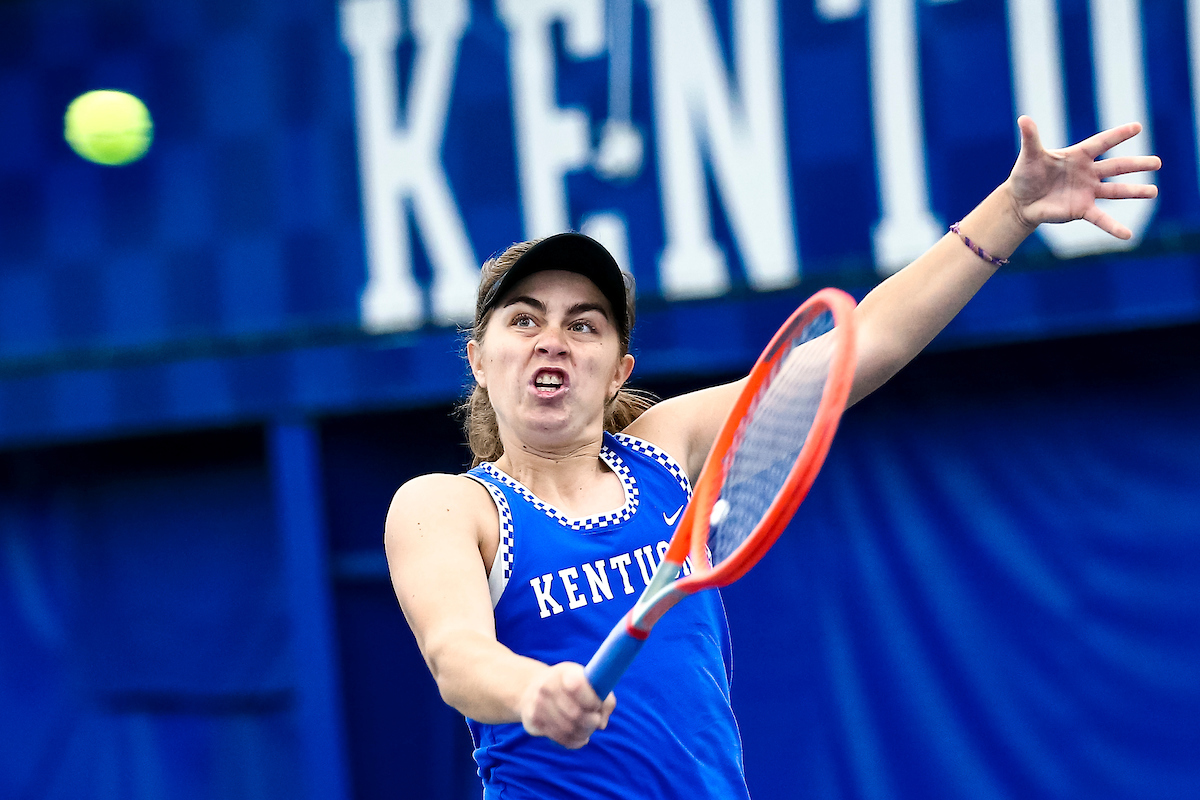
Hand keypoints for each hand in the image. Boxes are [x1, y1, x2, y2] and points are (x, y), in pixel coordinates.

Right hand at [519, 662, 615, 748]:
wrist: (532, 688)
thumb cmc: (570, 686)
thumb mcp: (588, 683)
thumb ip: (605, 700)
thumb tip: (601, 723)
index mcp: (565, 672)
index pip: (578, 686)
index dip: (592, 700)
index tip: (597, 704)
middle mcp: (548, 685)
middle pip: (575, 714)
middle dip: (591, 721)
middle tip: (595, 720)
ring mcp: (538, 703)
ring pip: (568, 730)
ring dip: (583, 733)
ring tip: (587, 728)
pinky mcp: (533, 721)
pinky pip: (560, 738)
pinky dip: (574, 740)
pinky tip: (578, 735)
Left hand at [1005, 115, 1160, 238]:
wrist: (1020, 201)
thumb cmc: (1026, 174)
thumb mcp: (1029, 156)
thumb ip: (1031, 137)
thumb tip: (1023, 118)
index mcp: (1078, 155)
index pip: (1101, 143)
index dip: (1118, 135)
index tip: (1137, 127)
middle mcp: (1087, 173)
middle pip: (1117, 166)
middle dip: (1137, 164)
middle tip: (1157, 162)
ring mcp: (1087, 192)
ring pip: (1116, 191)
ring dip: (1135, 192)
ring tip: (1154, 192)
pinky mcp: (1081, 210)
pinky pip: (1101, 218)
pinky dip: (1114, 227)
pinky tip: (1127, 236)